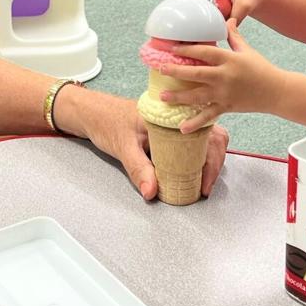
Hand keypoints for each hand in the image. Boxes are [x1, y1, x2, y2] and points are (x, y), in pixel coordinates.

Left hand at [62, 89, 229, 198]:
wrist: (91, 113)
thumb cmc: (107, 122)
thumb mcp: (123, 147)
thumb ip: (139, 169)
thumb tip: (152, 192)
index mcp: (174, 114)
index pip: (207, 135)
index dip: (213, 161)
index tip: (205, 184)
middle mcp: (179, 115)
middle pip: (211, 138)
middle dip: (213, 164)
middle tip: (205, 188)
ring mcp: (176, 123)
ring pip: (204, 141)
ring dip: (206, 162)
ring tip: (201, 184)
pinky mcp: (169, 131)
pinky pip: (190, 143)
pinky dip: (195, 159)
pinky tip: (190, 174)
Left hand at [160, 19, 282, 131]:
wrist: (277, 92)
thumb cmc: (262, 69)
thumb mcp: (248, 50)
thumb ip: (234, 37)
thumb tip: (228, 21)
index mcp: (229, 59)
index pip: (205, 52)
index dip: (188, 49)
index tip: (172, 48)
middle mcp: (225, 76)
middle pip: (197, 72)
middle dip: (177, 71)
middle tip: (161, 69)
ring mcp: (225, 93)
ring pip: (198, 95)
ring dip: (179, 96)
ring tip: (162, 96)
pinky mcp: (227, 106)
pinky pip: (209, 115)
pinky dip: (195, 123)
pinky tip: (182, 128)